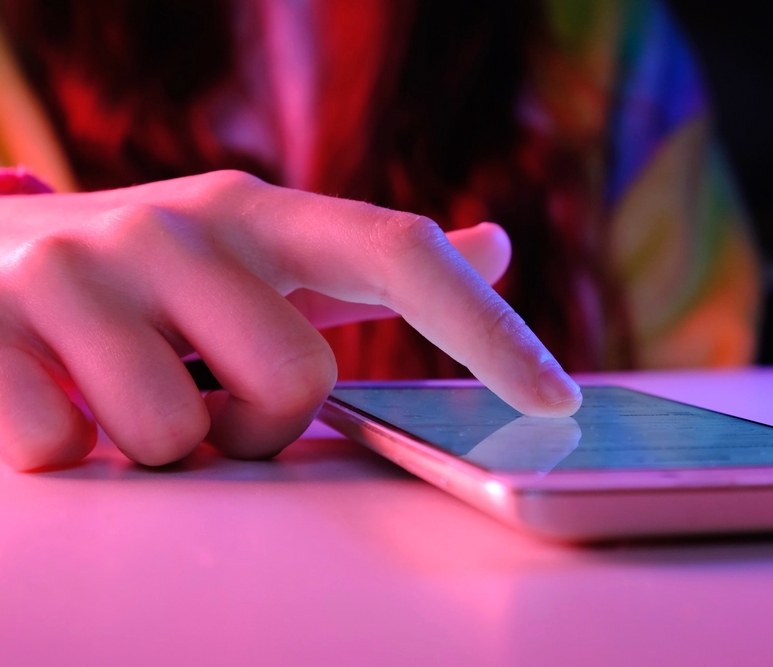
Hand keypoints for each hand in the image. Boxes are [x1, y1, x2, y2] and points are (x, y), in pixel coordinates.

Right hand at [0, 171, 580, 470]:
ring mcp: (74, 271)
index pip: (399, 252)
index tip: (556, 398)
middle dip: (261, 428)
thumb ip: (371, 262)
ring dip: (165, 448)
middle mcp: (174, 226)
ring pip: (177, 438)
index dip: (487, 327)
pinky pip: (64, 453)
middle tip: (210, 403)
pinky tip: (50, 400)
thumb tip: (494, 247)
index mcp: (256, 213)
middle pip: (296, 382)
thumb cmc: (144, 278)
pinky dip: (69, 454)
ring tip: (122, 394)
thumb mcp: (256, 253)